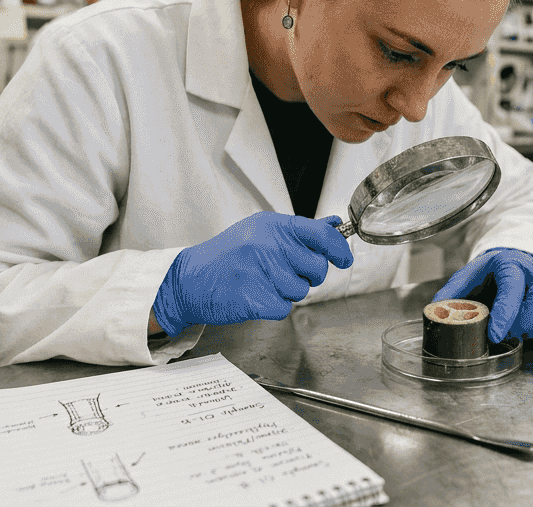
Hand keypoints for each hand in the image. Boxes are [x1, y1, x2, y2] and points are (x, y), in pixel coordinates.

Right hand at [152, 212, 352, 335]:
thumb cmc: (228, 256)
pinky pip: (284, 308)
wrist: (190, 279)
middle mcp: (268, 245)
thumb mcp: (261, 231)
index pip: (321, 235)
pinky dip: (272, 306)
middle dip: (306, 275)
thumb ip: (299, 231)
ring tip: (262, 282)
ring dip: (286, 292)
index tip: (342, 259)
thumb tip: (333, 224)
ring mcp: (260, 271)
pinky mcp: (254, 298)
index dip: (338, 249)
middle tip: (281, 272)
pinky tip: (255, 295)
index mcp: (273, 226)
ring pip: (301, 291)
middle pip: (316, 268)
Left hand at [433, 248, 532, 342]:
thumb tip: (435, 312)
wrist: (512, 263)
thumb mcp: (467, 279)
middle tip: (509, 333)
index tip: (494, 335)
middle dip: (524, 323)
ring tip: (521, 331)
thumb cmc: (489, 275)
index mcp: (509, 263)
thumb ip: (451, 295)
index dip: (505, 313)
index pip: (512, 287)